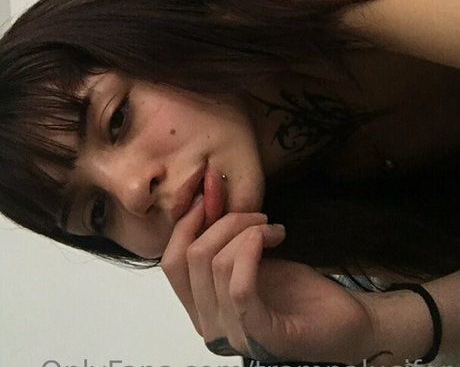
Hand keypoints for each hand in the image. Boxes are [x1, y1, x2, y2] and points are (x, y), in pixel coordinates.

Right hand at [161, 198, 378, 363]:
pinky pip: (239, 287)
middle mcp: (212, 327)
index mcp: (203, 309)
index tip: (209, 198)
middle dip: (222, 221)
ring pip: (214, 265)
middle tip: (255, 215)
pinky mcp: (263, 336)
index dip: (184, 224)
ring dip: (245, 230)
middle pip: (190, 258)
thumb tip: (204, 201)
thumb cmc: (300, 293)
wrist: (346, 322)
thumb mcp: (251, 261)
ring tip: (271, 227)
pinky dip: (251, 249)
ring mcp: (235, 336)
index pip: (169, 264)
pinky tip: (271, 236)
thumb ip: (223, 243)